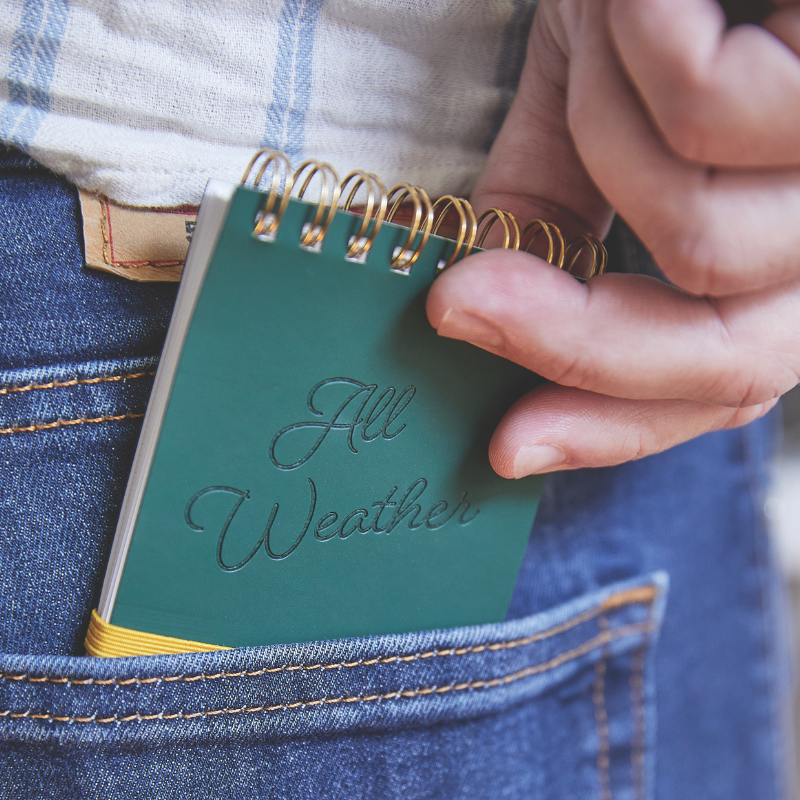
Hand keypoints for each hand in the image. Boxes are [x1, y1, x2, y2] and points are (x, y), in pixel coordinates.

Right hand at [427, 0, 799, 477]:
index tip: (506, 444)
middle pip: (727, 359)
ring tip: (608, 39)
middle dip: (571, 342)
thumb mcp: (592, 112)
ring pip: (700, 237)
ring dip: (603, 138)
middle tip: (455, 304)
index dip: (608, 429)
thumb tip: (471, 314)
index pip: (718, 383)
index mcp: (783, 253)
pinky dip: (640, 54)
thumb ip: (548, 217)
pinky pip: (716, 116)